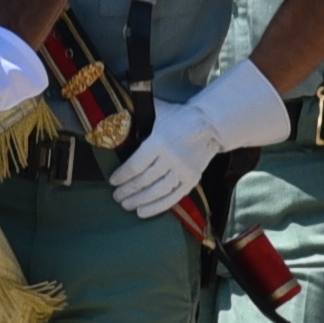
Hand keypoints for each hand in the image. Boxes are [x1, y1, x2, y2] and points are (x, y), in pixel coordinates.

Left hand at [112, 61, 288, 219]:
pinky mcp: (192, 180)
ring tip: (126, 205)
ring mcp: (183, 171)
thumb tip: (114, 113)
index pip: (136, 164)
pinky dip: (156, 207)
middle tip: (116, 196)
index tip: (113, 181)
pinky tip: (142, 212)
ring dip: (139, 201)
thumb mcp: (157, 110)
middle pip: (144, 180)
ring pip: (156, 192)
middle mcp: (171, 158)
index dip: (122, 176)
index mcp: (160, 141)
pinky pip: (172, 198)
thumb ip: (136, 113)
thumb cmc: (179, 117)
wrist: (211, 125)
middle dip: (127, 191)